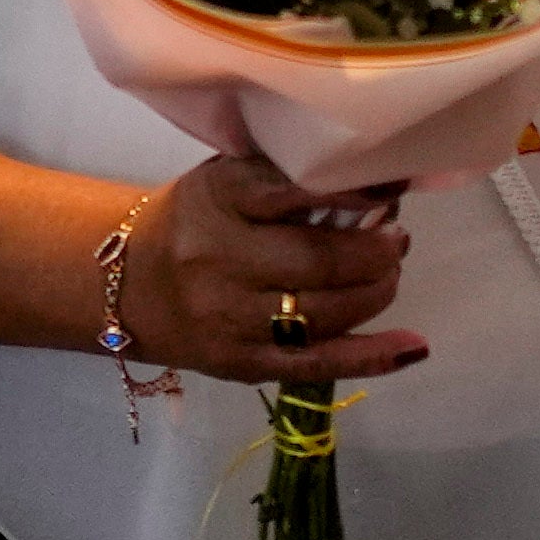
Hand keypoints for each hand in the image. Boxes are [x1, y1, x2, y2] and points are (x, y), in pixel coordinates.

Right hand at [94, 148, 421, 386]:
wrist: (127, 283)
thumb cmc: (196, 221)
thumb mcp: (227, 179)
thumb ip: (287, 176)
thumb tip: (381, 182)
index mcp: (217, 200)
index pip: (288, 193)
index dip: (348, 195)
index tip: (388, 192)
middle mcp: (217, 260)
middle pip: (315, 261)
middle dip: (374, 253)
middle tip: (396, 239)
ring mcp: (227, 319)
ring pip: (322, 314)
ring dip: (375, 293)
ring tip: (387, 274)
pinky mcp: (239, 362)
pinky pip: (316, 363)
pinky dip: (371, 356)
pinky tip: (412, 345)